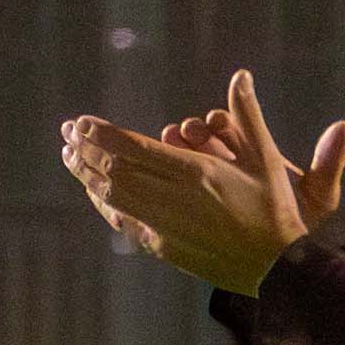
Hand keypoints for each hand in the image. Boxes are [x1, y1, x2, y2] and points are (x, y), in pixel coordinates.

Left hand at [57, 69, 344, 295]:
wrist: (278, 269)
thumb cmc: (275, 209)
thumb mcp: (266, 158)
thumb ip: (247, 115)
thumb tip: (240, 75)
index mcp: (196, 173)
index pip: (134, 149)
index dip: (102, 134)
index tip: (81, 122)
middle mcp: (175, 200)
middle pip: (115, 172)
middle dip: (85, 150)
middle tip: (66, 131)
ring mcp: (166, 227)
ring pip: (114, 198)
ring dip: (88, 175)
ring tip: (69, 156)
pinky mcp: (165, 247)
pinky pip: (124, 222)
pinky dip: (104, 203)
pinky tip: (94, 190)